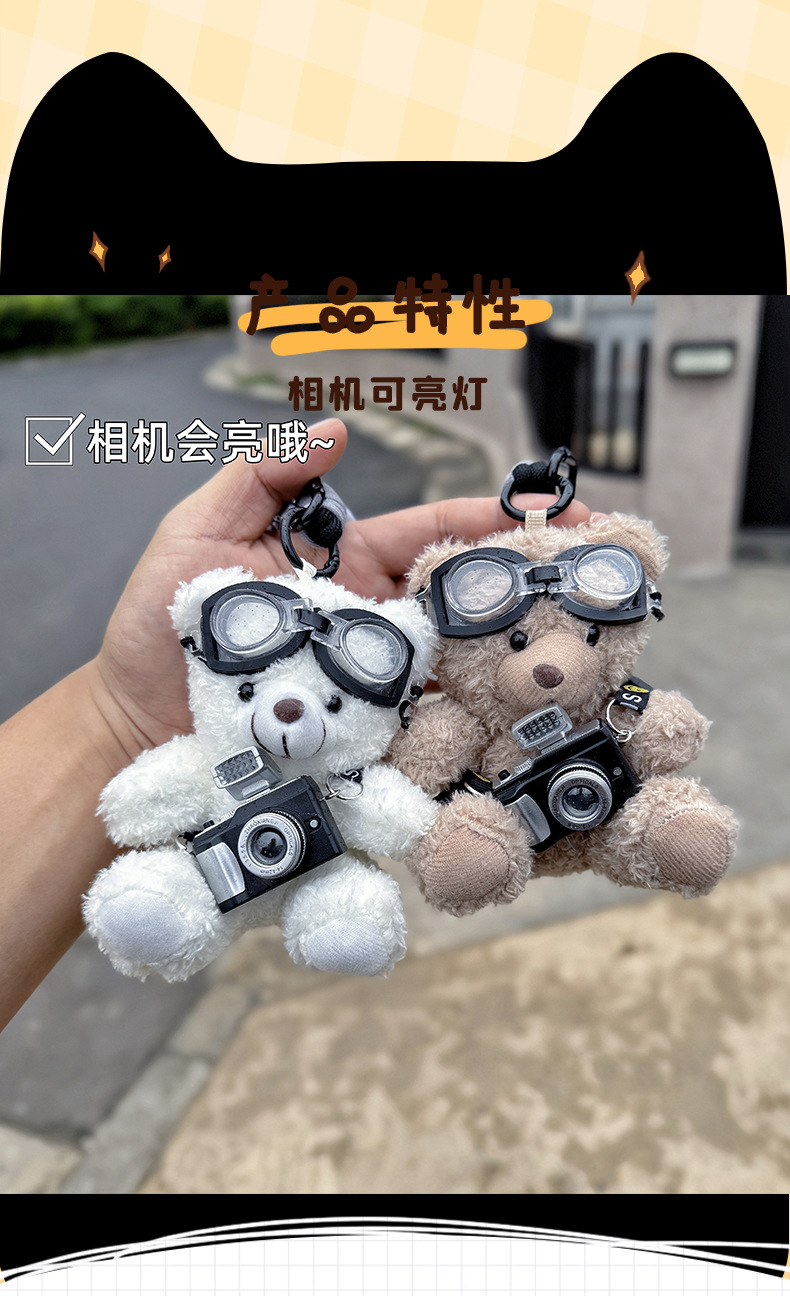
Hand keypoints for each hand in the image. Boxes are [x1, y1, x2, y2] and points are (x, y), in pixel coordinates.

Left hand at [93, 420, 591, 753]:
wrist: (132, 728)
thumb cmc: (159, 630)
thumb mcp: (197, 535)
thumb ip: (262, 478)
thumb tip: (335, 428)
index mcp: (345, 568)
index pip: (432, 534)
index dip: (492, 519)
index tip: (556, 510)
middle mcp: (371, 626)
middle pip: (463, 598)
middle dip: (531, 582)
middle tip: (597, 575)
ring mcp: (372, 685)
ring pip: (458, 665)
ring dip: (516, 653)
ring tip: (581, 644)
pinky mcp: (363, 739)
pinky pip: (425, 730)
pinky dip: (472, 725)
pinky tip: (517, 718)